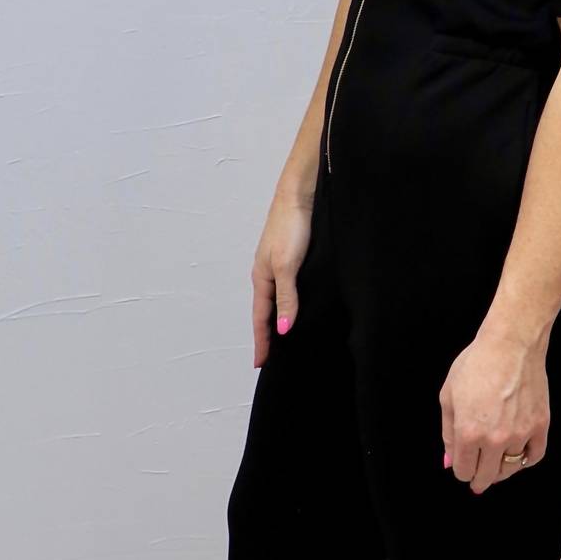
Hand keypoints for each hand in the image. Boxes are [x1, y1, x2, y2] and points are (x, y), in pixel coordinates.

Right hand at [251, 194, 311, 366]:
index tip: (261, 363)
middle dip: (266, 335)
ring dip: (276, 320)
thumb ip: (287, 298)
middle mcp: (267, 274)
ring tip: (281, 339)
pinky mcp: (291, 258)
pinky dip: (287, 304)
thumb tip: (284, 329)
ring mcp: (278, 266)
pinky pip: (287, 290)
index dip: (262, 341)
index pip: (261, 318)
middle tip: (269, 358)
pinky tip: (295, 308)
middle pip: (265, 312)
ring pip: (276, 300)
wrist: (299, 195)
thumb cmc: (291, 227)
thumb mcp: (288, 266)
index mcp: (262, 278)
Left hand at [439, 328, 549, 493]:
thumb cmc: (477, 364)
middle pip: (487, 476)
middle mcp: (495, 439)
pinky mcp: (540, 426)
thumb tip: (450, 461)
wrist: (511, 345)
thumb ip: (448, 433)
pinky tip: (518, 455)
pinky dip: (525, 461)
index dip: (461, 471)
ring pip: (510, 469)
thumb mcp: (448, 396)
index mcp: (469, 433)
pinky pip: (534, 457)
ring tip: (496, 465)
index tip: (462, 467)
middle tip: (478, 479)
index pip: (464, 471)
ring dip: (501, 470)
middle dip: (478, 479)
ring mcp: (521, 434)